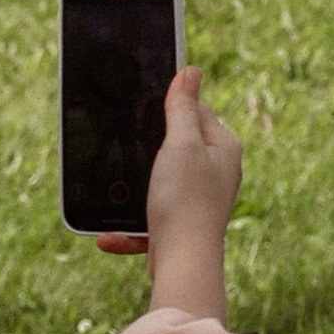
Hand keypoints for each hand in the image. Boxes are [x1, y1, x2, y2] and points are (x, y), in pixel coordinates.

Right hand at [102, 66, 243, 307]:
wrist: (183, 262)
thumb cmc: (185, 199)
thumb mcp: (181, 144)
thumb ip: (183, 108)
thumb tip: (191, 71)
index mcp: (224, 147)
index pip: (197, 110)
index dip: (170, 105)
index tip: (143, 106)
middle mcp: (218, 172)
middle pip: (178, 145)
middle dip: (149, 149)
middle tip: (124, 149)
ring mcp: (201, 200)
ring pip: (161, 183)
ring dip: (134, 191)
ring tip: (117, 195)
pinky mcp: (183, 225)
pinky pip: (151, 219)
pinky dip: (130, 228)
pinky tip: (109, 236)